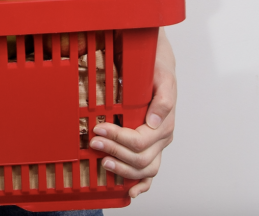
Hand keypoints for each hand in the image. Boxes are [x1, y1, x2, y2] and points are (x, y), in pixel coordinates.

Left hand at [90, 28, 175, 197]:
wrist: (158, 66)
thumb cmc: (158, 71)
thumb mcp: (162, 78)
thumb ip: (163, 99)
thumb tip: (155, 122)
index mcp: (165, 124)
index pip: (139, 141)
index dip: (117, 139)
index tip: (99, 130)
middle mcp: (162, 138)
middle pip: (140, 159)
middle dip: (114, 153)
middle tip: (93, 144)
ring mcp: (157, 146)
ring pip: (144, 170)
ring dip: (122, 170)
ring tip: (103, 163)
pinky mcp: (151, 149)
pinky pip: (148, 173)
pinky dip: (140, 185)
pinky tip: (129, 192)